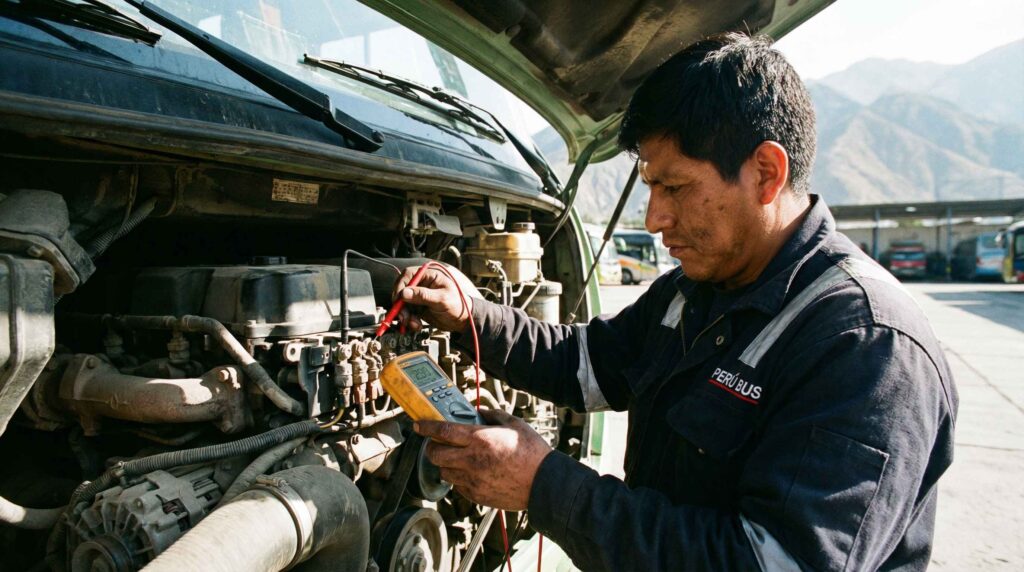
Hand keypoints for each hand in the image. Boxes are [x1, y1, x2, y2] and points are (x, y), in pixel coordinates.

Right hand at [391, 264, 480, 332]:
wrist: (463, 321)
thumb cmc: (458, 305)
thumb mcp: (441, 299)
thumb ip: (423, 296)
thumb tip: (404, 293)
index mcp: (429, 276)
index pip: (408, 276)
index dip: (400, 286)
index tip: (398, 298)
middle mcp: (422, 285)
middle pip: (402, 290)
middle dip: (400, 305)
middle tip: (403, 316)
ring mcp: (418, 297)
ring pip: (402, 304)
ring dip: (405, 315)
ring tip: (414, 324)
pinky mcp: (417, 308)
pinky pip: (407, 313)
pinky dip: (409, 320)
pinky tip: (416, 325)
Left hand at [414, 409, 552, 510]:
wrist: (544, 483)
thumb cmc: (532, 453)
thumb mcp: (514, 424)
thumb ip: (492, 416)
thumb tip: (478, 413)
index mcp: (480, 440)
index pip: (442, 432)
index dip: (426, 427)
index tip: (418, 424)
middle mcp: (472, 461)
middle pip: (435, 455)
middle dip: (431, 448)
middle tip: (437, 444)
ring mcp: (473, 480)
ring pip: (444, 472)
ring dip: (445, 464)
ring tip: (458, 459)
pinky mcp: (477, 495)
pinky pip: (458, 487)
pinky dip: (459, 478)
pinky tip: (472, 472)